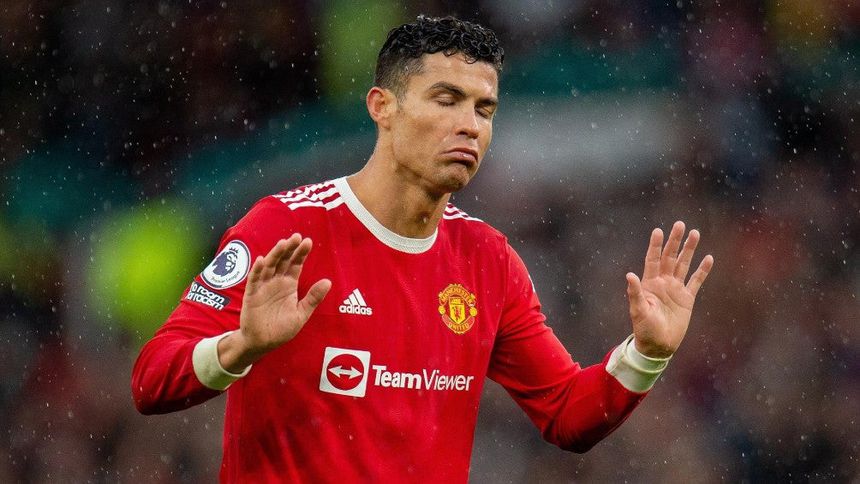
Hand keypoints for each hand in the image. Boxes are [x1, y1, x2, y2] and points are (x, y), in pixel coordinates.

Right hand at [219, 234, 330, 371]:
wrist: (262, 342)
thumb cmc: (281, 328)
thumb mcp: (301, 313)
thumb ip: (313, 298)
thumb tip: (328, 281)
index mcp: (289, 284)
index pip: (296, 264)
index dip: (301, 253)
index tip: (308, 241)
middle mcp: (276, 282)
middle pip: (283, 261)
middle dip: (289, 249)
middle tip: (296, 236)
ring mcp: (263, 286)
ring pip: (269, 266)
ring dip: (275, 255)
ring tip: (283, 244)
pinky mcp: (251, 294)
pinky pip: (254, 280)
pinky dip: (257, 270)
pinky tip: (262, 260)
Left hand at [626, 221, 713, 357]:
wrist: (658, 346)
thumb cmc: (644, 329)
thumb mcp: (638, 311)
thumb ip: (635, 293)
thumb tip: (629, 274)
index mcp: (649, 283)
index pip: (653, 259)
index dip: (655, 245)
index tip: (658, 230)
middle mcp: (663, 283)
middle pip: (670, 257)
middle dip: (674, 241)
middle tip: (680, 224)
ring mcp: (675, 289)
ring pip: (684, 265)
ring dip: (689, 250)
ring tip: (695, 233)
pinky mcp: (687, 299)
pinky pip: (696, 281)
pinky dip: (702, 270)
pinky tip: (708, 258)